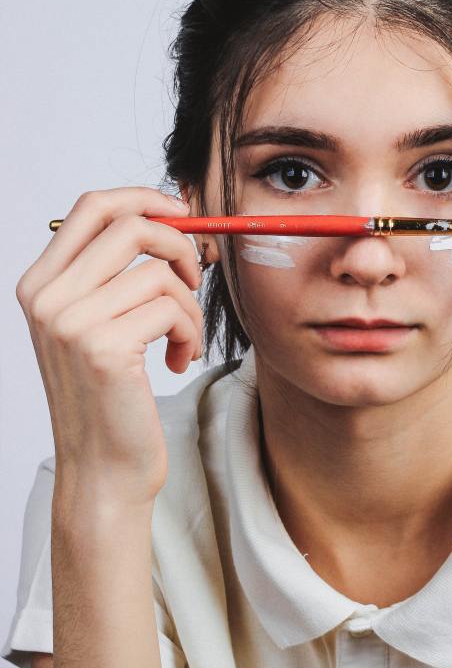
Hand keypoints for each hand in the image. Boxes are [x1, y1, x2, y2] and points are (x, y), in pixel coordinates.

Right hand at [16, 187, 203, 507]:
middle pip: (130, 226)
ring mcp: (71, 321)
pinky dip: (190, 332)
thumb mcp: (99, 327)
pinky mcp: (105, 346)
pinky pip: (172, 308)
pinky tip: (179, 361)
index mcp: (40, 285)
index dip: (143, 199)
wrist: (103, 468)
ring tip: (182, 340)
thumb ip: (114, 276)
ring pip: (159, 272)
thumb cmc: (110, 400)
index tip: (180, 214)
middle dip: (179, 247)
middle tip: (194, 279)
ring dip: (188, 306)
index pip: (91, 207)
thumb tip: (169, 220)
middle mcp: (48, 297)